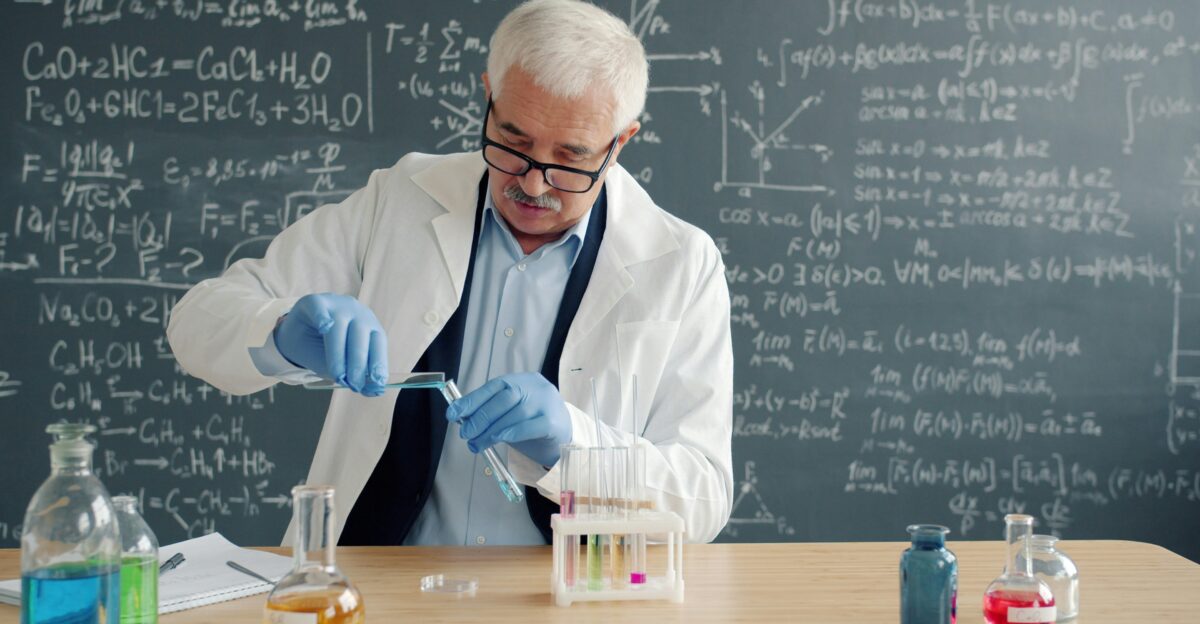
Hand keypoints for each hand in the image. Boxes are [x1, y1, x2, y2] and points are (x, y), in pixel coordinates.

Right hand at [273, 293, 387, 395]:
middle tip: (355, 384)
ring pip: (340, 327)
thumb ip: (355, 376)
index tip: (377, 382)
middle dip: (359, 363)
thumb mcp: (340, 366)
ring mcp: (336, 304)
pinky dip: (322, 317)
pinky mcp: (314, 302)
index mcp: (369, 327)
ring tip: (337, 374)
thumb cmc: (322, 350)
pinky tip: (324, 327)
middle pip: (360, 336)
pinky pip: (319, 308)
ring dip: (339, 353)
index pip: (378, 343)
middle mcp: (356, 313)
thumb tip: (374, 390)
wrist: (296, 335)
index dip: (378, 363)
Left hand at [447, 373, 571, 465]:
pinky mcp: (554, 422)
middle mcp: (536, 387)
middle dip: (480, 417)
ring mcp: (547, 403)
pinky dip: (512, 432)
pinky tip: (500, 439)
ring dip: (492, 431)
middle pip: (505, 398)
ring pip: (516, 414)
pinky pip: (531, 426)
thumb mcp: (511, 412)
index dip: (472, 399)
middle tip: (465, 433)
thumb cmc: (532, 423)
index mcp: (522, 380)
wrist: (565, 437)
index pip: (494, 386)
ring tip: (477, 444)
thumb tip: (462, 418)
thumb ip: (492, 412)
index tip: (453, 413)